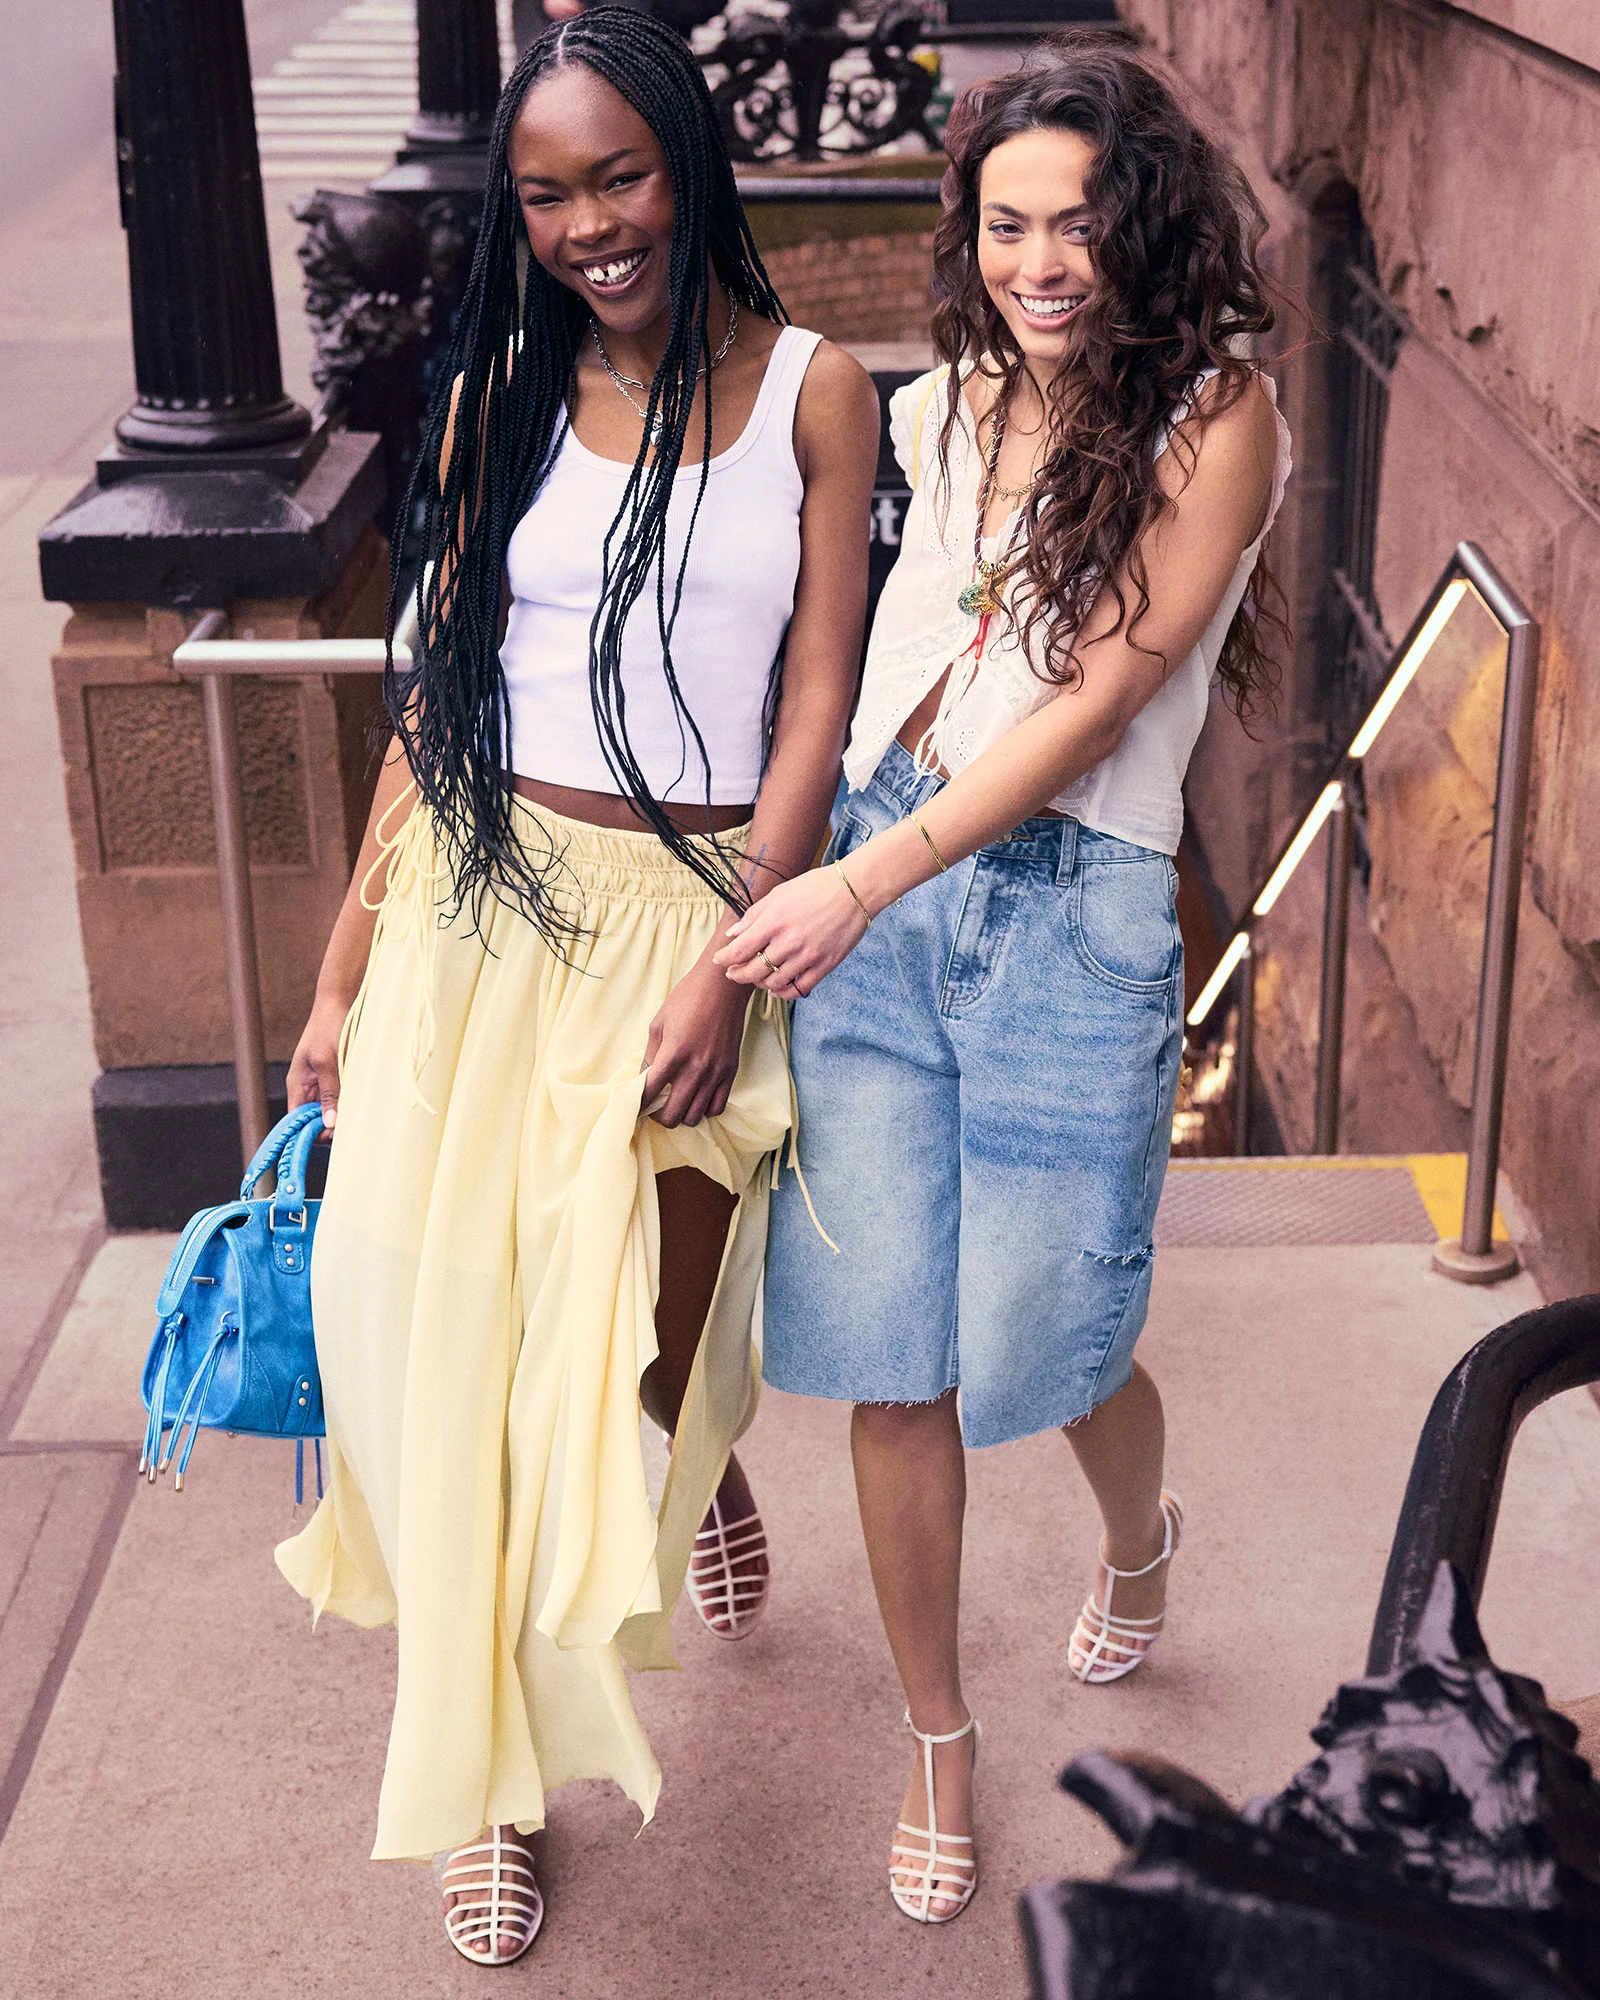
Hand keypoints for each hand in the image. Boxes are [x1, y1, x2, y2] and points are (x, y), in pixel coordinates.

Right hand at [287, 990, 352, 1130]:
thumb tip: (329, 1123)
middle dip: (329, 1126)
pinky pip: (342, 1096)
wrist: (340, 1001)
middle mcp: (309, 1086)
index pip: (296, 1120)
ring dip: (342, 1115)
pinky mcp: (339, 1075)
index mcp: (298, 1084)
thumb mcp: (328, 1061)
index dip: (309, 1133)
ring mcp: (324, 1081)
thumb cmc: (329, 1027)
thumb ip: (329, 1092)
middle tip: (348, 1131)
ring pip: (330, 1109)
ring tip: (357, 1118)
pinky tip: (362, 1105)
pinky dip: (350, 1102)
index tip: (330, 1138)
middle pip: (314, 1118)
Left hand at [641, 960, 749, 1127]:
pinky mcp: (730, 1072)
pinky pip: (717, 1107)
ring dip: (681, 1114)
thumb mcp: (658, 1024)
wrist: (722, 987)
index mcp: (673, 1055)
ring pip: (695, 1117)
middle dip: (658, 1116)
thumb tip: (644, 1080)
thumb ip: (651, 1056)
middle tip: (654, 1106)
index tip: (634, 1104)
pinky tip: (696, 1098)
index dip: (637, 1104)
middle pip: (672, 1116)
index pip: (649, 1094)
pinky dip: (704, 1109)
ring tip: (675, 1102)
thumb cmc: (687, 999)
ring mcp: (715, 1074)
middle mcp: (695, 1070)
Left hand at [712, 867, 867, 996]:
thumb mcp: (779, 894)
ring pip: (774, 984)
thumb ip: (753, 916)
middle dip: (737, 975)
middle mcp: (789, 942)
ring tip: (757, 977)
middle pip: (753, 972)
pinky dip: (783, 993)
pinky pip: (798, 990)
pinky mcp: (824, 966)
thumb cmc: (815, 888)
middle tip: (733, 973)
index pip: (739, 950)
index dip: (724, 959)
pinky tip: (777, 987)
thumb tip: (733, 935)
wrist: (854, 891)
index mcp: (774, 921)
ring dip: (760, 983)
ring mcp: (807, 956)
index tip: (719, 960)